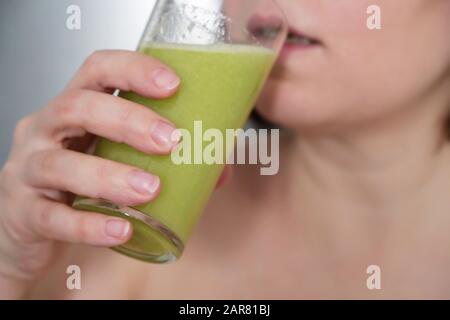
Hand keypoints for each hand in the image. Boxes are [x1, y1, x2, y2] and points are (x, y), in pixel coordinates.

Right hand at [0, 50, 184, 294]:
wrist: (30, 224)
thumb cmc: (79, 180)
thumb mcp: (114, 158)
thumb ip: (163, 158)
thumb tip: (218, 167)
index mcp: (75, 109)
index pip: (97, 70)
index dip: (133, 70)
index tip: (172, 84)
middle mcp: (46, 130)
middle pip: (78, 107)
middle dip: (127, 120)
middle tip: (168, 141)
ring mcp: (29, 170)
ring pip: (61, 164)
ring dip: (110, 175)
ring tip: (149, 189)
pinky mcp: (25, 212)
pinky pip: (54, 217)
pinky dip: (90, 224)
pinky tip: (121, 228)